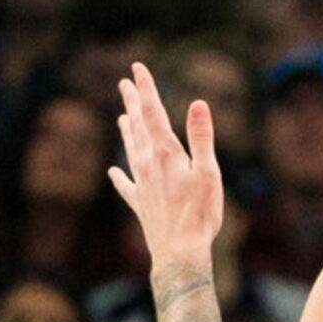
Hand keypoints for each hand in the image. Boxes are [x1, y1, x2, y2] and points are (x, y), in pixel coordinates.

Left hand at [112, 62, 223, 268]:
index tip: (138, 68)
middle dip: (133, 102)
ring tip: (121, 115)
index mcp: (166, 153)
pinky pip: (126, 185)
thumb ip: (202, 137)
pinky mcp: (141, 203)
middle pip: (138, 126)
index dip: (146, 89)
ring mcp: (142, 184)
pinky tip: (114, 171)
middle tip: (124, 82)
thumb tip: (198, 102)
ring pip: (131, 150)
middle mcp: (148, 164)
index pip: (154, 113)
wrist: (179, 253)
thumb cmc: (200, 213)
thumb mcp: (208, 171)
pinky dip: (120, 175)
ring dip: (127, 130)